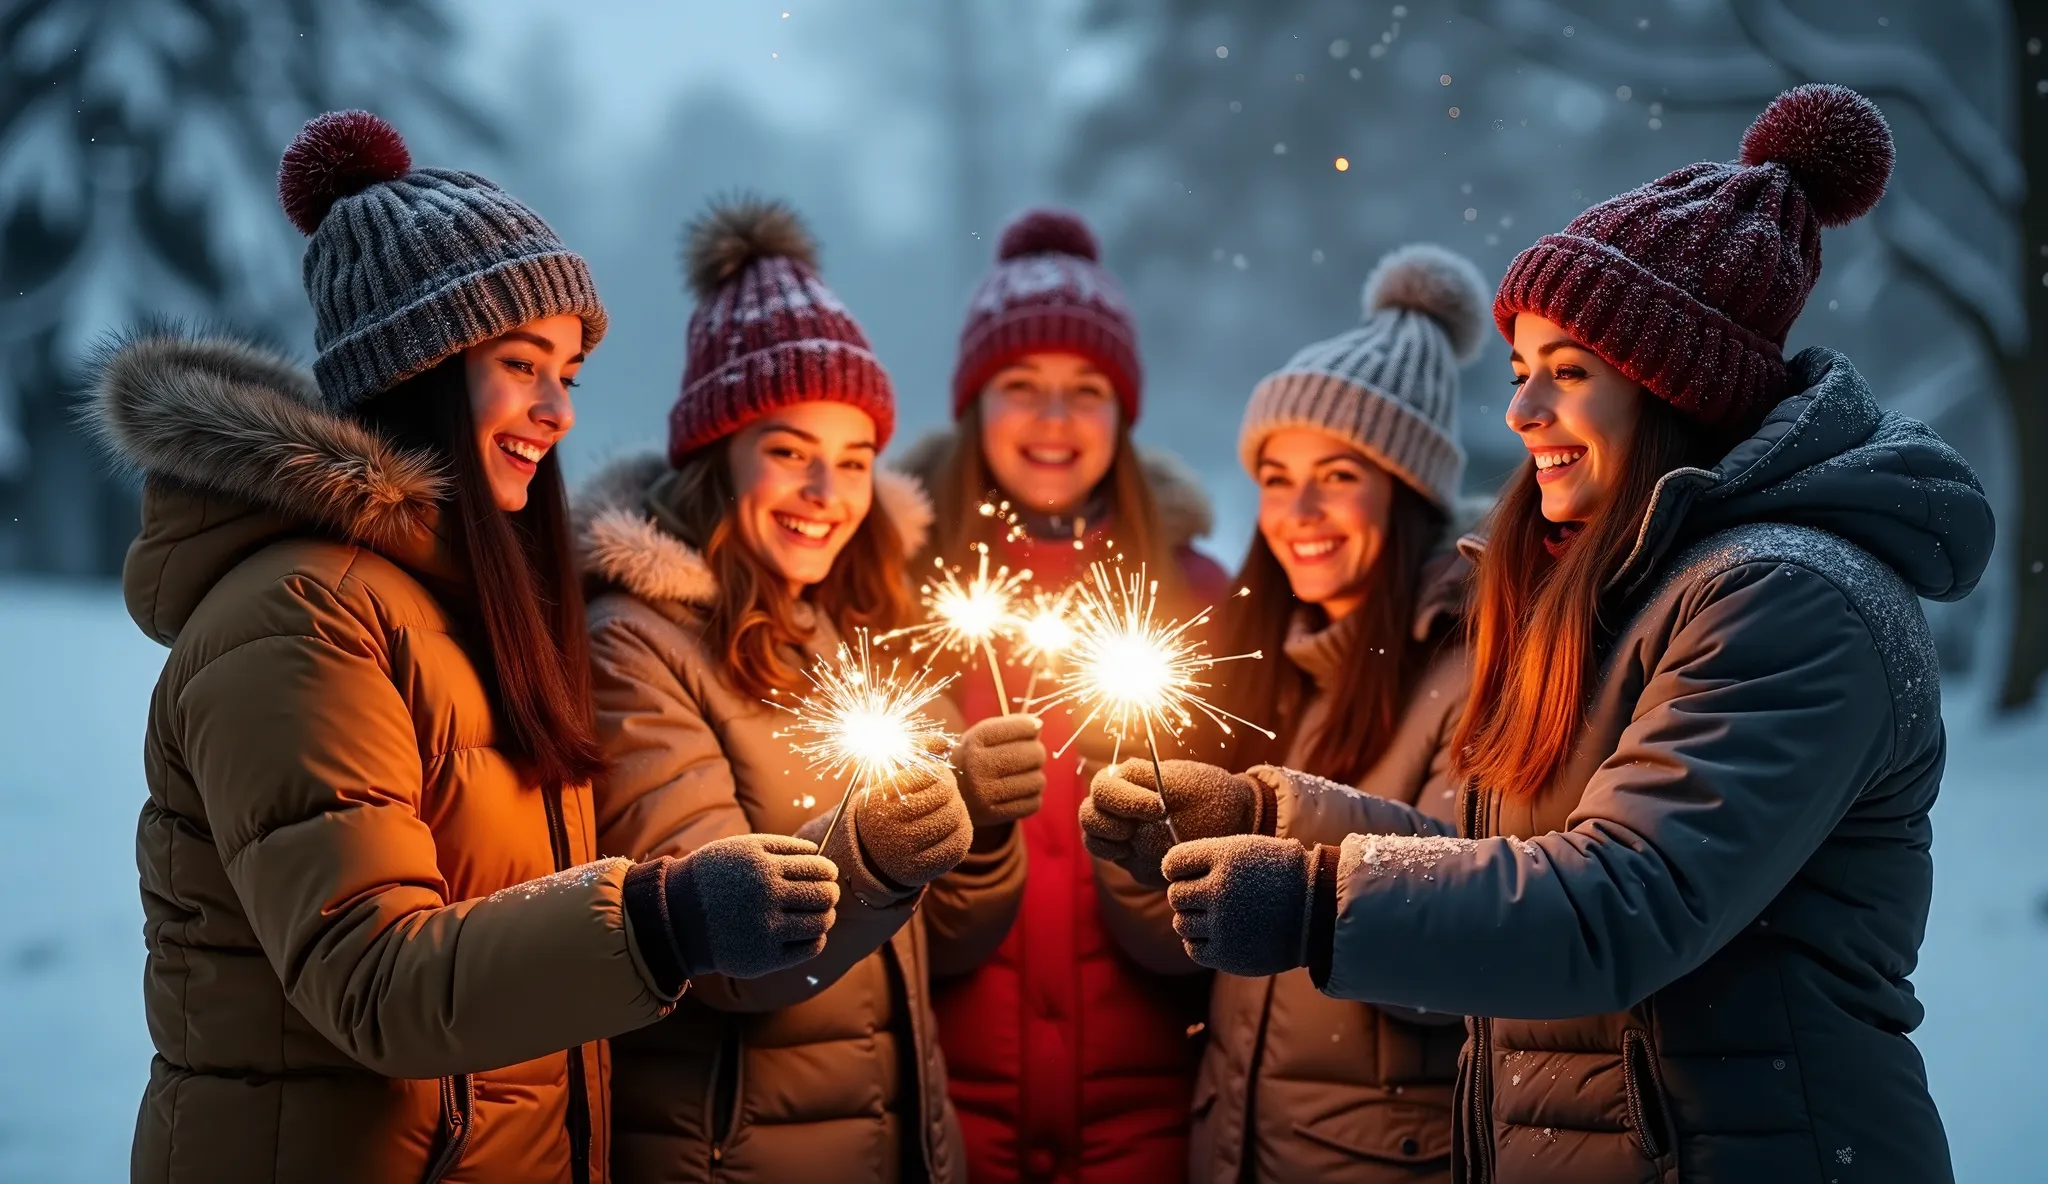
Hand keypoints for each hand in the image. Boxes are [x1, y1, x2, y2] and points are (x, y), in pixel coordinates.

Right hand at [663, 833, 840, 979]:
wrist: (678, 916)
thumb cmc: (715, 877)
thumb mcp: (742, 848)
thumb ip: (782, 847)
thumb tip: (819, 854)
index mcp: (764, 867)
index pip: (819, 869)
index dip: (828, 871)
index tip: (827, 874)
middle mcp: (767, 897)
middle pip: (823, 896)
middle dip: (830, 893)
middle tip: (826, 894)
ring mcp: (766, 929)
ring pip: (820, 923)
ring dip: (826, 917)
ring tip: (820, 914)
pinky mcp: (764, 958)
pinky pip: (809, 948)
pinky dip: (816, 939)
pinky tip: (807, 933)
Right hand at [800, 762, 973, 900]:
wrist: (871, 855)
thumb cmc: (888, 808)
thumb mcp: (893, 779)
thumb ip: (916, 755)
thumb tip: (944, 741)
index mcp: (879, 801)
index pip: (929, 774)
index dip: (939, 773)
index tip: (934, 778)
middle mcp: (888, 828)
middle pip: (946, 795)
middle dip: (951, 791)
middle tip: (945, 793)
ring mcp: (904, 853)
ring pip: (955, 818)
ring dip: (958, 809)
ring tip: (948, 808)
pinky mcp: (923, 870)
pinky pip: (959, 845)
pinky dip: (961, 831)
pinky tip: (952, 827)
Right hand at [951, 714, 1046, 826]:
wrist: (949, 795)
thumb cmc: (974, 759)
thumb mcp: (982, 737)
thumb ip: (1010, 727)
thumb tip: (1038, 725)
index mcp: (974, 740)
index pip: (1022, 728)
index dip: (1032, 727)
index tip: (1033, 728)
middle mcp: (977, 765)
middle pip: (1034, 754)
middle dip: (1037, 754)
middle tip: (1029, 757)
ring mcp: (984, 793)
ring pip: (1038, 781)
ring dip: (1035, 778)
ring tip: (1022, 777)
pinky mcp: (993, 815)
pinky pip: (1033, 804)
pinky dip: (1032, 797)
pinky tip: (1019, 793)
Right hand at [1079, 758, 1265, 886]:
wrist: (1233, 821)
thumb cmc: (1211, 796)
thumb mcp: (1186, 784)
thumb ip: (1152, 784)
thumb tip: (1127, 790)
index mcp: (1132, 779)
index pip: (1104, 787)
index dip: (1123, 799)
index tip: (1158, 808)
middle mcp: (1120, 805)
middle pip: (1088, 814)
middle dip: (1108, 823)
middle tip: (1135, 830)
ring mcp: (1123, 833)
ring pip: (1093, 838)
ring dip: (1106, 842)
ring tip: (1132, 844)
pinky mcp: (1132, 858)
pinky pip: (1113, 858)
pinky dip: (1118, 857)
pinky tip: (1143, 857)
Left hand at [1162, 835, 1317, 977]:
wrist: (1318, 910)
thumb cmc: (1280, 874)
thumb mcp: (1247, 850)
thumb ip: (1208, 858)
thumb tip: (1170, 872)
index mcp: (1224, 858)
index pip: (1173, 863)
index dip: (1178, 868)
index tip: (1189, 873)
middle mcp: (1219, 891)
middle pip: (1175, 895)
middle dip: (1187, 894)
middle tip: (1208, 896)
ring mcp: (1223, 925)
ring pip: (1182, 923)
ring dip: (1193, 919)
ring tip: (1218, 915)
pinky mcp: (1228, 955)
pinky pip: (1194, 949)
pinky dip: (1199, 942)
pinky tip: (1217, 934)